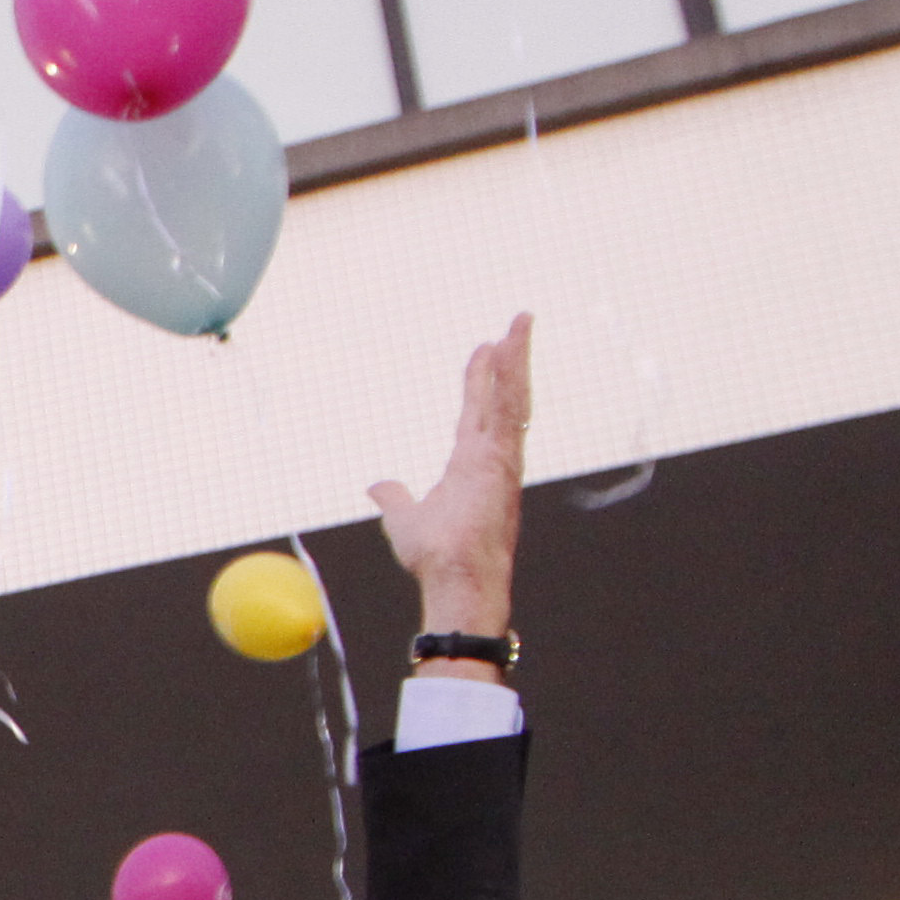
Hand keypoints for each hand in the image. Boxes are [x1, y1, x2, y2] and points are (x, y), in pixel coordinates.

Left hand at [372, 312, 526, 641]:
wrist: (452, 577)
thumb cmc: (436, 556)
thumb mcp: (404, 518)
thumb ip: (395, 497)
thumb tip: (379, 485)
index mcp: (471, 463)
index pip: (479, 410)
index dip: (482, 380)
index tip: (485, 351)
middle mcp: (492, 455)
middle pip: (506, 395)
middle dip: (513, 358)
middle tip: (518, 322)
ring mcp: (501, 457)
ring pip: (513, 396)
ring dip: (517, 359)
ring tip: (519, 324)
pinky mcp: (502, 462)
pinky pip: (509, 412)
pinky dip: (510, 381)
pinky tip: (510, 353)